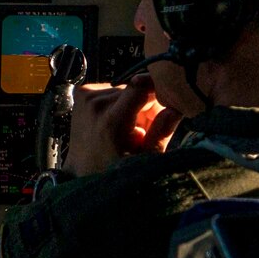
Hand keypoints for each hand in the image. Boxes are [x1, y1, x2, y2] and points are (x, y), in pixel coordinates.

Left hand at [63, 76, 182, 178]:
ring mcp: (86, 97)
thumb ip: (161, 132)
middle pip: (134, 89)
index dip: (157, 92)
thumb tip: (176, 108)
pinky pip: (111, 90)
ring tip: (126, 130)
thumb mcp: (144, 159)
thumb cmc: (115, 170)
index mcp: (112, 120)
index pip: (141, 85)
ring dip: (130, 105)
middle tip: (142, 131)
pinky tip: (115, 122)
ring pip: (124, 89)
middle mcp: (96, 104)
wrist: (83, 171)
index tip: (164, 106)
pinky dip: (118, 103)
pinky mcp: (82, 94)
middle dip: (144, 106)